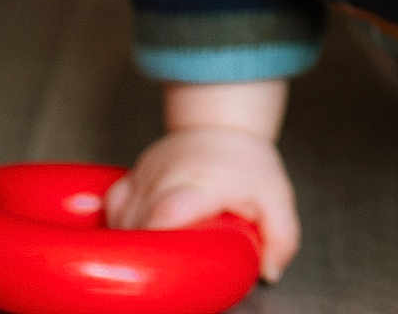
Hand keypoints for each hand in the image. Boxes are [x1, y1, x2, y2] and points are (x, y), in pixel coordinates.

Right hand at [104, 126, 299, 283]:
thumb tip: (269, 271)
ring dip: (133, 239)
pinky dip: (119, 224)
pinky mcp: (135, 172)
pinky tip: (136, 235)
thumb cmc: (247, 165)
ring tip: (155, 252)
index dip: (160, 236)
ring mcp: (150, 170)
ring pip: (123, 215)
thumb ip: (282, 237)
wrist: (224, 126)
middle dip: (146, 248)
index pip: (170, 209)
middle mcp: (171, 173)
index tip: (164, 257)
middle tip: (164, 266)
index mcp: (206, 181)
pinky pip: (115, 203)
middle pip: (140, 219)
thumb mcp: (278, 197)